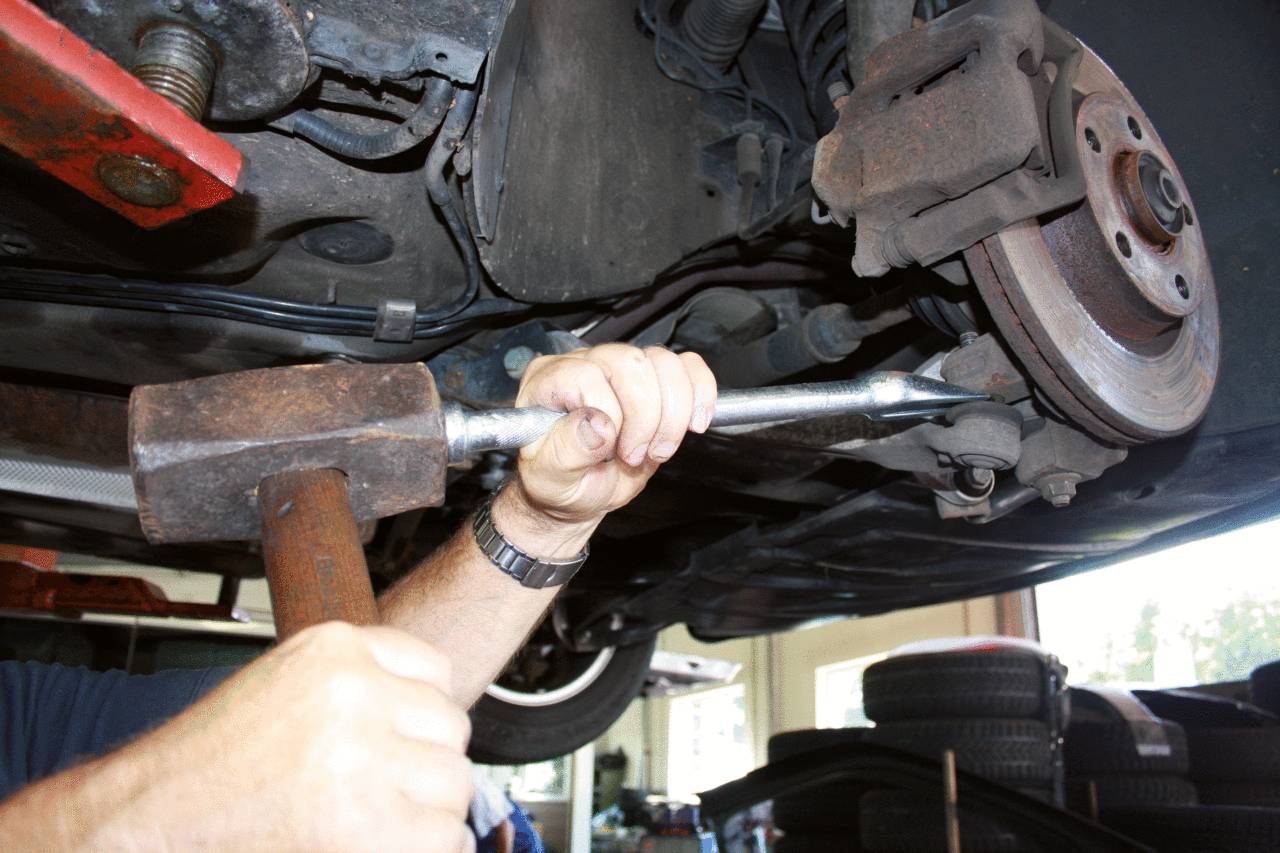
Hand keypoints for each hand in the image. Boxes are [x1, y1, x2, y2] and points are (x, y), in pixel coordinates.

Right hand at [6, 623, 475, 851]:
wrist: (147, 820)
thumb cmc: (208, 764)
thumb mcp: (284, 686)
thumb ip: (356, 685)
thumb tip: (435, 713)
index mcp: (335, 649)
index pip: (435, 672)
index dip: (421, 717)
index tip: (404, 742)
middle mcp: (355, 693)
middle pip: (450, 729)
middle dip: (425, 765)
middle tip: (384, 793)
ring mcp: (364, 757)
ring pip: (454, 784)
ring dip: (427, 811)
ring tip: (375, 822)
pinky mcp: (370, 824)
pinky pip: (443, 837)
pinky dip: (425, 847)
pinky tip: (383, 845)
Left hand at [492, 344, 716, 556]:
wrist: (583, 491)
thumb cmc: (561, 482)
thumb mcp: (549, 479)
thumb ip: (565, 452)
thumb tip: (598, 425)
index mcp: (549, 381)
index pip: (586, 375)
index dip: (609, 414)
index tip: (613, 450)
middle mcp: (585, 364)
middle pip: (630, 363)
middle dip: (646, 416)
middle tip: (638, 455)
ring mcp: (622, 368)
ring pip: (664, 362)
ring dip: (673, 412)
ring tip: (659, 448)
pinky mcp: (655, 378)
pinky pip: (688, 366)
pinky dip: (701, 393)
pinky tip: (693, 423)